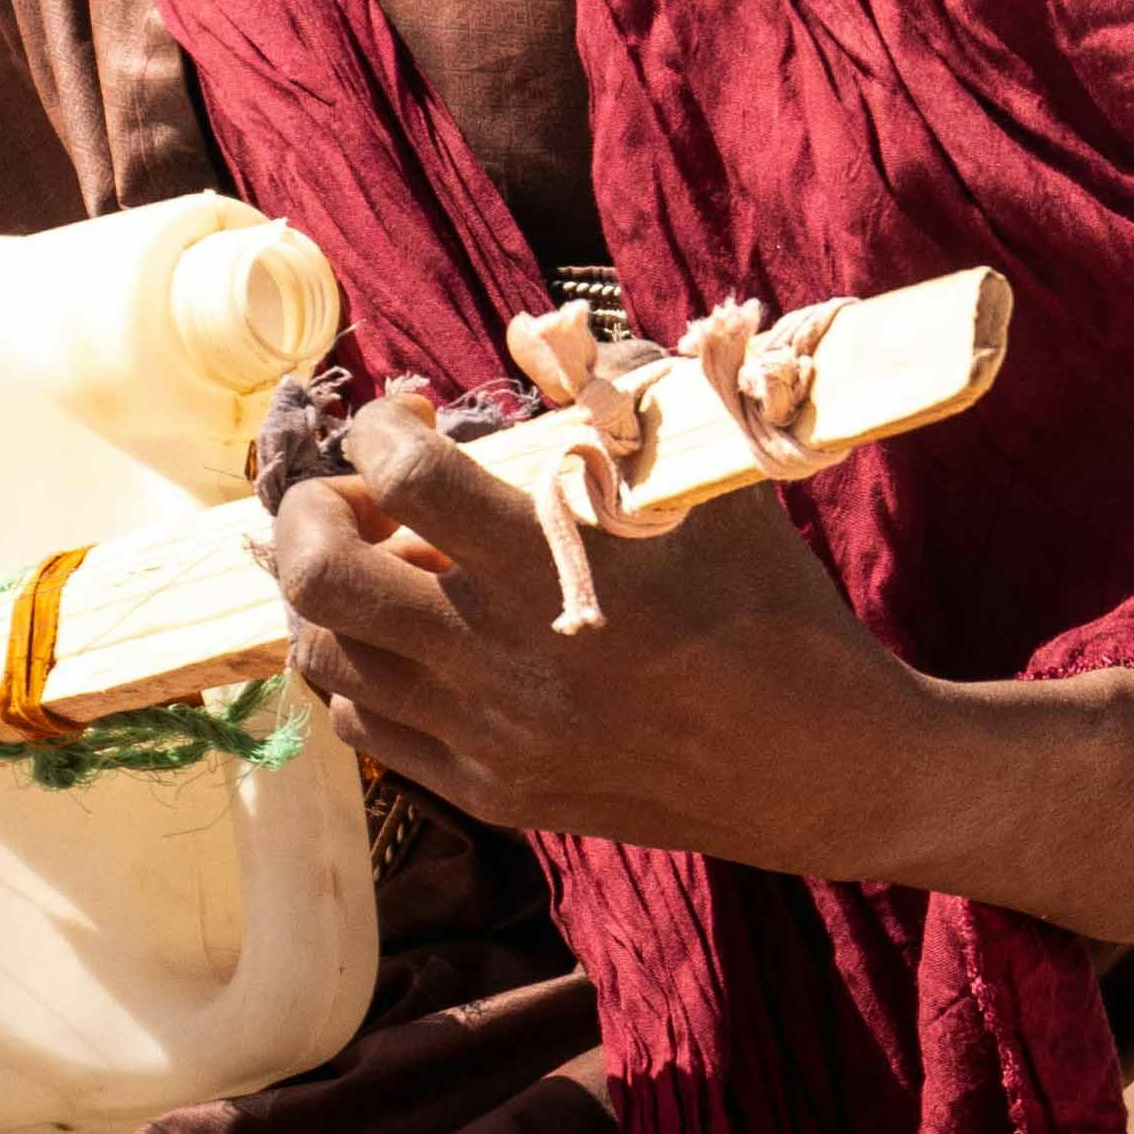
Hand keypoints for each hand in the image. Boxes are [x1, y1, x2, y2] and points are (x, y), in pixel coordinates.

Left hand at [272, 393, 942, 876]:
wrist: (821, 771)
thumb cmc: (779, 613)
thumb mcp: (720, 486)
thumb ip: (636, 398)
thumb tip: (554, 340)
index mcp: (559, 563)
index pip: (403, 475)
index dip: (380, 428)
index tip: (405, 420)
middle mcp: (503, 655)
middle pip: (317, 574)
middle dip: (311, 513)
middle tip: (359, 495)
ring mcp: (490, 735)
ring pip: (327, 656)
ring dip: (334, 595)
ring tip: (387, 565)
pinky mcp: (495, 793)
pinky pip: (368, 731)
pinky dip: (365, 673)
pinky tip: (415, 642)